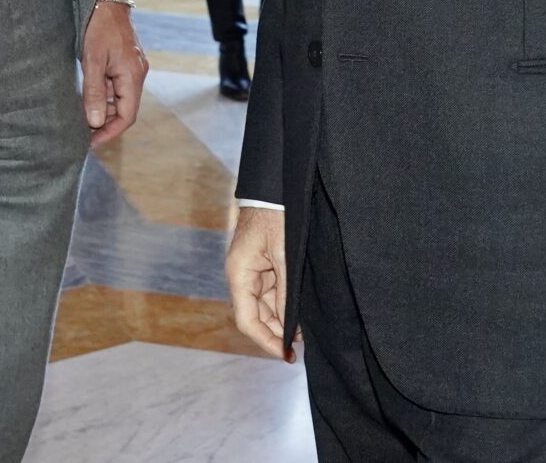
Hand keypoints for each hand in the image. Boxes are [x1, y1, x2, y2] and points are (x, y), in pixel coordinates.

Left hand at [80, 1, 147, 147]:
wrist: (107, 0)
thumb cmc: (99, 27)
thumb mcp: (92, 60)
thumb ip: (93, 92)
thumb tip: (94, 122)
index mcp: (133, 76)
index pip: (127, 116)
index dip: (110, 132)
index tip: (92, 142)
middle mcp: (137, 75)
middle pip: (125, 109)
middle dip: (106, 124)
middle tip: (83, 134)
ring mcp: (133, 68)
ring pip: (120, 98)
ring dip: (103, 110)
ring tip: (82, 118)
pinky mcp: (126, 63)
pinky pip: (117, 86)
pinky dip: (104, 96)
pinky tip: (88, 98)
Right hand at [224, 206, 292, 356]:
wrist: (273, 190)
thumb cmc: (276, 216)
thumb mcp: (284, 255)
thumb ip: (285, 292)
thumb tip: (290, 326)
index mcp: (239, 274)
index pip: (248, 320)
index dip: (266, 341)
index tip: (287, 355)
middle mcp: (242, 277)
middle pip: (257, 317)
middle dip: (278, 333)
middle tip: (303, 346)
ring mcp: (252, 273)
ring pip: (265, 308)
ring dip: (283, 321)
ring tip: (305, 331)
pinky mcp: (263, 268)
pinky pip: (272, 294)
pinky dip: (285, 305)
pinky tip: (300, 313)